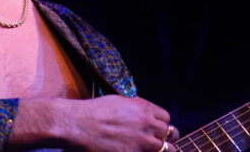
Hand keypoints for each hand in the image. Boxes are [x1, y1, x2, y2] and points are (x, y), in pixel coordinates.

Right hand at [61, 95, 178, 151]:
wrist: (78, 125)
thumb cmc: (93, 112)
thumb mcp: (117, 101)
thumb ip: (135, 108)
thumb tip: (143, 114)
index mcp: (142, 108)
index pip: (166, 117)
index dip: (162, 124)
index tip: (157, 129)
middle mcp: (146, 124)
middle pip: (171, 133)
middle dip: (166, 138)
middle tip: (159, 142)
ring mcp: (142, 142)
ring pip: (167, 149)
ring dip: (162, 150)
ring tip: (152, 149)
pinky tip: (137, 151)